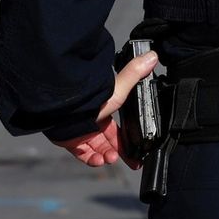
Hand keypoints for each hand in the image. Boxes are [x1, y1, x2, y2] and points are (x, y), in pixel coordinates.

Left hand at [50, 50, 159, 168]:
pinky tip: (99, 160)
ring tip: (111, 158)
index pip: (119, 130)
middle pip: (110, 142)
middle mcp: (94, 123)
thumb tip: (152, 56)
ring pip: (99, 150)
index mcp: (105, 111)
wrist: (65, 108)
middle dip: (120, 152)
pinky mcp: (72, 142)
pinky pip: (84, 155)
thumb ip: (135, 74)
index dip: (129, 141)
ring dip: (107, 156)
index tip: (139, 152)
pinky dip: (93, 160)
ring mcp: (83, 133)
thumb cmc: (91, 98)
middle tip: (131, 161)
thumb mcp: (118, 88)